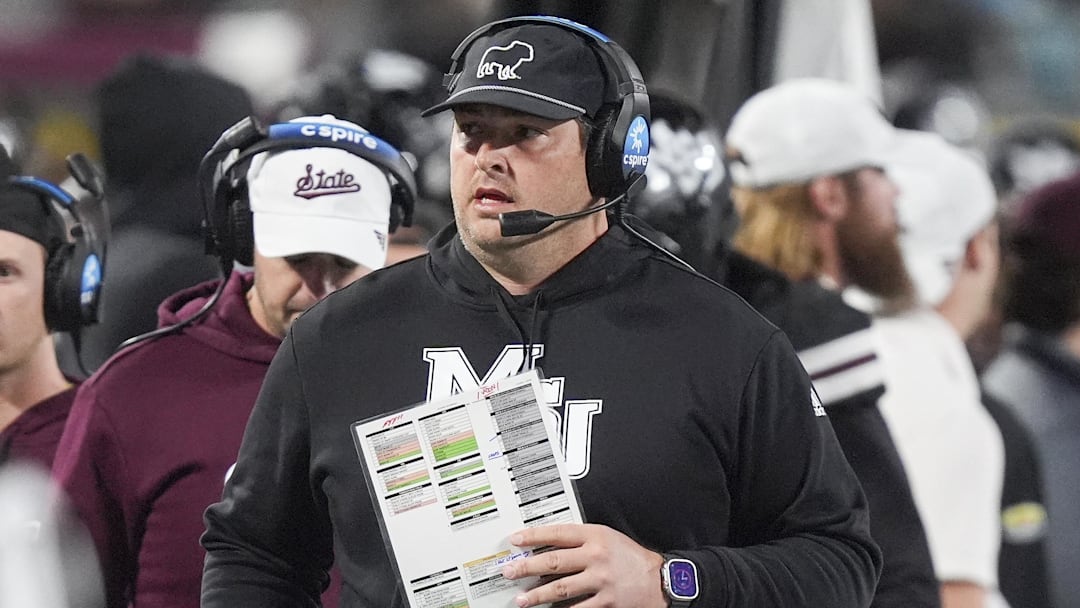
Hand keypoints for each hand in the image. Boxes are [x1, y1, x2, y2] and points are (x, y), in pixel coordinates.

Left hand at [500, 523, 666, 607]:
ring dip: (538, 595)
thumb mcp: (608, 537)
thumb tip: (548, 545)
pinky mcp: (607, 602)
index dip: (533, 536)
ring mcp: (601, 580)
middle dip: (527, 567)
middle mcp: (596, 556)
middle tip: (509, 571)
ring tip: (521, 598)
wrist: (659, 579)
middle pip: (554, 561)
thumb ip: (581, 539)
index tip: (516, 540)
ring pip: (561, 588)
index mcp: (596, 536)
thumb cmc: (630, 557)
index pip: (558, 533)